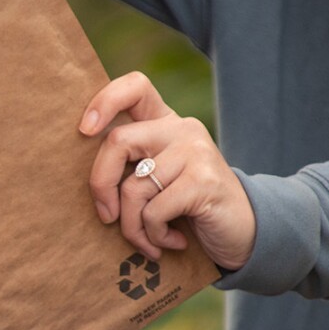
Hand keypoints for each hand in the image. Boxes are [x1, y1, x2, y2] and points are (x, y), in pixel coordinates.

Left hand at [80, 71, 255, 270]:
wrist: (244, 234)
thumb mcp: (157, 183)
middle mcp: (181, 129)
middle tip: (106, 217)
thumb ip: (130, 169)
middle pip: (117, 142)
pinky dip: (154, 236)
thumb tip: (88, 185)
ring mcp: (195, 151)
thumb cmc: (188, 211)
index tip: (84, 130)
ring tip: (148, 241)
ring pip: (132, 188)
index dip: (104, 101)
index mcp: (166, 124)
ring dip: (132, 227)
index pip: (135, 87)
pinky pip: (153, 211)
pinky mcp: (203, 180)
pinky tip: (171, 242)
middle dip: (100, 186)